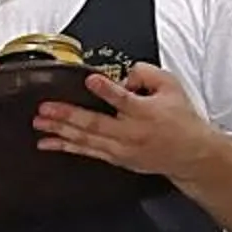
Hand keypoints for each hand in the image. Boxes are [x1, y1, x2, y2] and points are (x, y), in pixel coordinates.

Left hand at [36, 65, 220, 180]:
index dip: (106, 90)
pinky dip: (65, 147)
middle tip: (46, 108)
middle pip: (95, 123)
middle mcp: (130, 132)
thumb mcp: (171, 86)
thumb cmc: (181, 119)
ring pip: (85, 139)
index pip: (124, 100)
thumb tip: (123, 74)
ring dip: (59, 131)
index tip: (91, 80)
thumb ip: (146, 73)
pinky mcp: (115, 158)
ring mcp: (121, 148)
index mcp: (145, 112)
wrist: (191, 154)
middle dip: (67, 115)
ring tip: (40, 123)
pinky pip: (86, 151)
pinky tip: (48, 143)